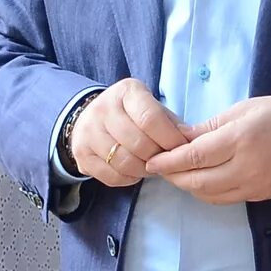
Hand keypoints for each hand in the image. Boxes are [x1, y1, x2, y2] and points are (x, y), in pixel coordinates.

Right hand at [67, 79, 193, 189]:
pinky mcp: (81, 154)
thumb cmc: (132, 114)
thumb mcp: (153, 108)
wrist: (91, 116)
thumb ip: (171, 123)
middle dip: (158, 158)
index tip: (182, 150)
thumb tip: (190, 141)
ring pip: (124, 162)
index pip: (150, 118)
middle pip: (138, 143)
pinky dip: (128, 179)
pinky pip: (111, 176)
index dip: (170, 139)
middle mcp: (103, 108)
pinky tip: (135, 172)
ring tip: (152, 166)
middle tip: (167, 161)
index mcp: (126, 91)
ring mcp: (88, 131)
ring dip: (144, 170)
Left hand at [143, 96, 270, 204]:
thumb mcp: (246, 109)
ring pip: (208, 195)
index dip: (169, 160)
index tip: (151, 158)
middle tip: (158, 166)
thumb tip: (180, 136)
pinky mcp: (259, 197)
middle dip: (173, 176)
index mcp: (242, 139)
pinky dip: (206, 191)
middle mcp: (246, 168)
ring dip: (187, 186)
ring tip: (175, 173)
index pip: (195, 156)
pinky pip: (224, 199)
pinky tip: (199, 179)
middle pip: (197, 182)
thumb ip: (211, 126)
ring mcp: (253, 186)